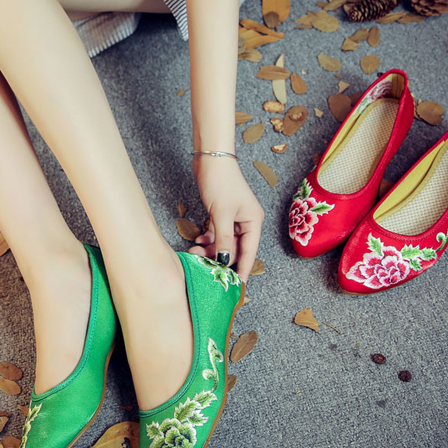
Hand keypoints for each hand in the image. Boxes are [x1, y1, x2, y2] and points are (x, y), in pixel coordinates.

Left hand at [188, 155, 264, 281]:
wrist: (211, 159)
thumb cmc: (221, 183)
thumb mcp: (221, 215)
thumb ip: (223, 240)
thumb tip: (225, 261)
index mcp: (253, 222)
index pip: (249, 252)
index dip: (242, 270)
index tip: (236, 288)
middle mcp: (247, 221)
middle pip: (234, 249)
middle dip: (218, 257)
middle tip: (202, 265)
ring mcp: (234, 218)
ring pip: (223, 242)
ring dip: (209, 249)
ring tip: (194, 251)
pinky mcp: (222, 214)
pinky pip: (217, 234)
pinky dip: (208, 239)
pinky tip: (197, 241)